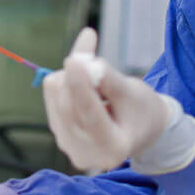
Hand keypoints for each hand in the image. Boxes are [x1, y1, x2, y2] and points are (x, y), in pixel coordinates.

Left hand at [43, 27, 170, 170]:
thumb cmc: (143, 110)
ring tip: (97, 72)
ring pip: (56, 97)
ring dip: (72, 74)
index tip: (74, 59)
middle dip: (76, 72)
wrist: (141, 130)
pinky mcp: (58, 131)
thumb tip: (82, 62)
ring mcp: (68, 145)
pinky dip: (66, 79)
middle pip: (68, 106)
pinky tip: (84, 78)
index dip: (80, 86)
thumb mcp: (133, 92)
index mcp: (113, 148)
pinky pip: (52, 96)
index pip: (89, 115)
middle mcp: (86, 154)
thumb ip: (107, 78)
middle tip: (89, 40)